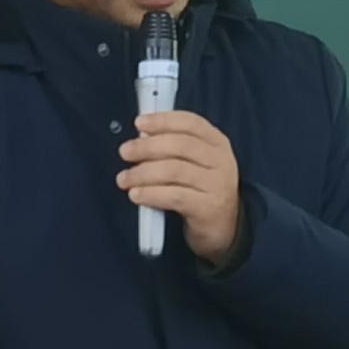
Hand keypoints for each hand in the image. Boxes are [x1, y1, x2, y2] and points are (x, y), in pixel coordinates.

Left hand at [121, 109, 243, 268]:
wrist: (223, 228)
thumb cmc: (202, 191)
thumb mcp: (196, 164)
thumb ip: (174, 148)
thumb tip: (142, 137)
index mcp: (218, 143)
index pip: (190, 123)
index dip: (163, 120)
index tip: (139, 123)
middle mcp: (221, 161)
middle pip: (180, 145)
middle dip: (147, 147)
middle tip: (125, 152)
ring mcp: (217, 185)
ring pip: (174, 170)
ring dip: (142, 173)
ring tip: (124, 178)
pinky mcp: (208, 208)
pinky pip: (174, 196)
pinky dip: (150, 193)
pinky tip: (136, 195)